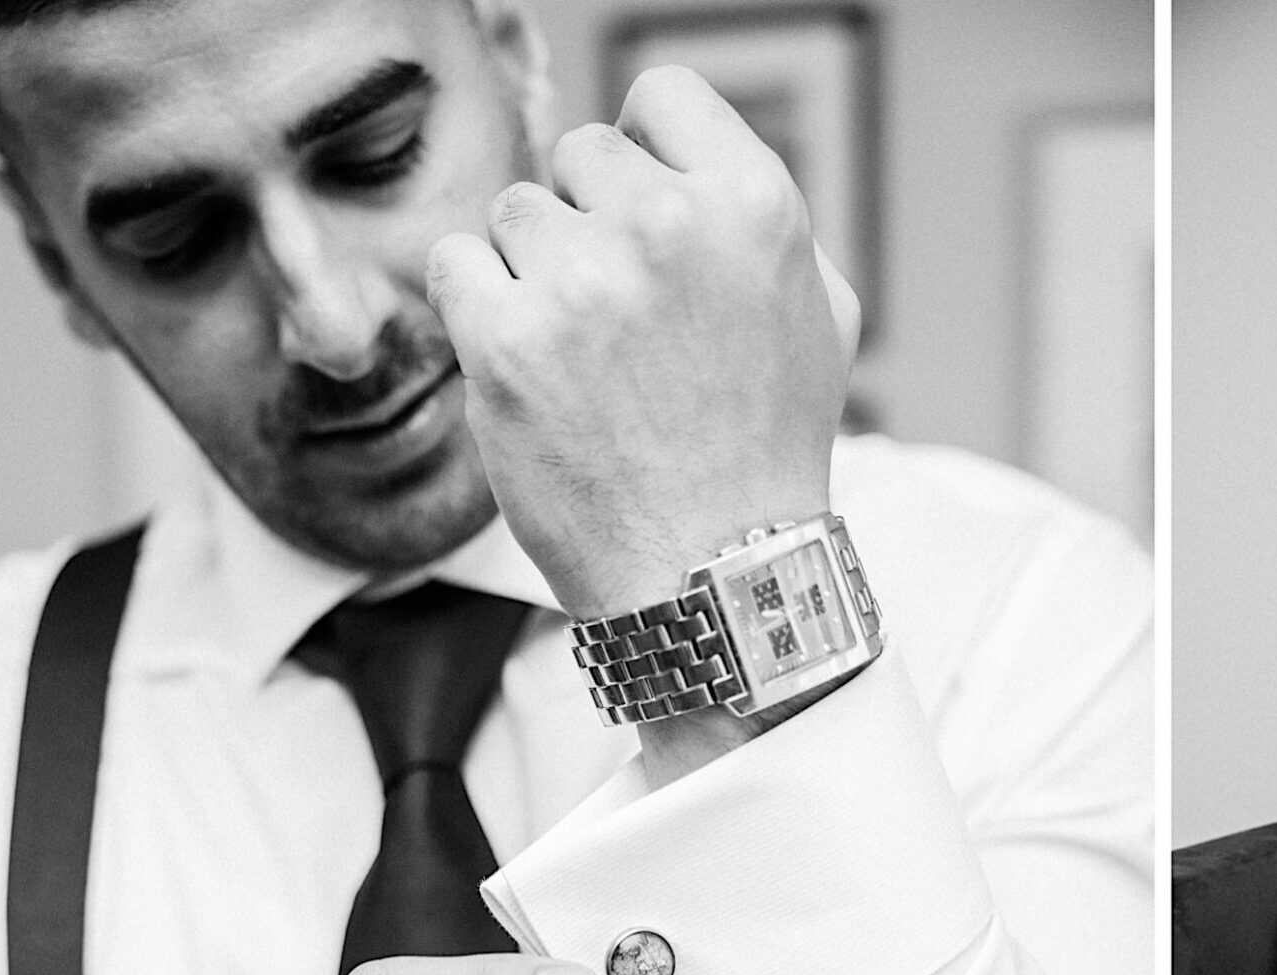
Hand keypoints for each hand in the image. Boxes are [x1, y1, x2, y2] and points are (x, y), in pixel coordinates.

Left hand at [426, 65, 860, 619]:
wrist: (712, 574)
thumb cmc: (766, 450)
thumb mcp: (821, 318)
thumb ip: (757, 221)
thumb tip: (688, 160)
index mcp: (754, 206)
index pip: (661, 98)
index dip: (648, 156)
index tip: (647, 220)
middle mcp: (668, 228)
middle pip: (578, 155)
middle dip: (592, 223)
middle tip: (625, 321)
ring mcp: (582, 282)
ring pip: (514, 212)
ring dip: (536, 274)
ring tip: (587, 361)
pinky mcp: (505, 339)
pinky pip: (455, 265)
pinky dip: (480, 313)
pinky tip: (533, 372)